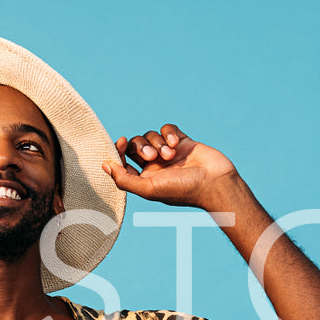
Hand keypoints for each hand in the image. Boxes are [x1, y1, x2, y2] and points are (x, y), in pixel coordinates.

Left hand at [102, 124, 239, 208]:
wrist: (215, 183)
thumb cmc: (182, 190)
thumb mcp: (148, 189)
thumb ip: (124, 179)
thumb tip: (104, 166)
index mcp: (144, 178)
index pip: (122, 160)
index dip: (117, 150)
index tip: (119, 142)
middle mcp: (154, 165)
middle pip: (135, 145)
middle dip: (141, 146)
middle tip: (152, 156)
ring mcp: (168, 152)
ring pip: (151, 135)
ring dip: (158, 142)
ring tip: (170, 155)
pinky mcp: (182, 141)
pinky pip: (167, 129)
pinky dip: (168, 133)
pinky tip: (176, 143)